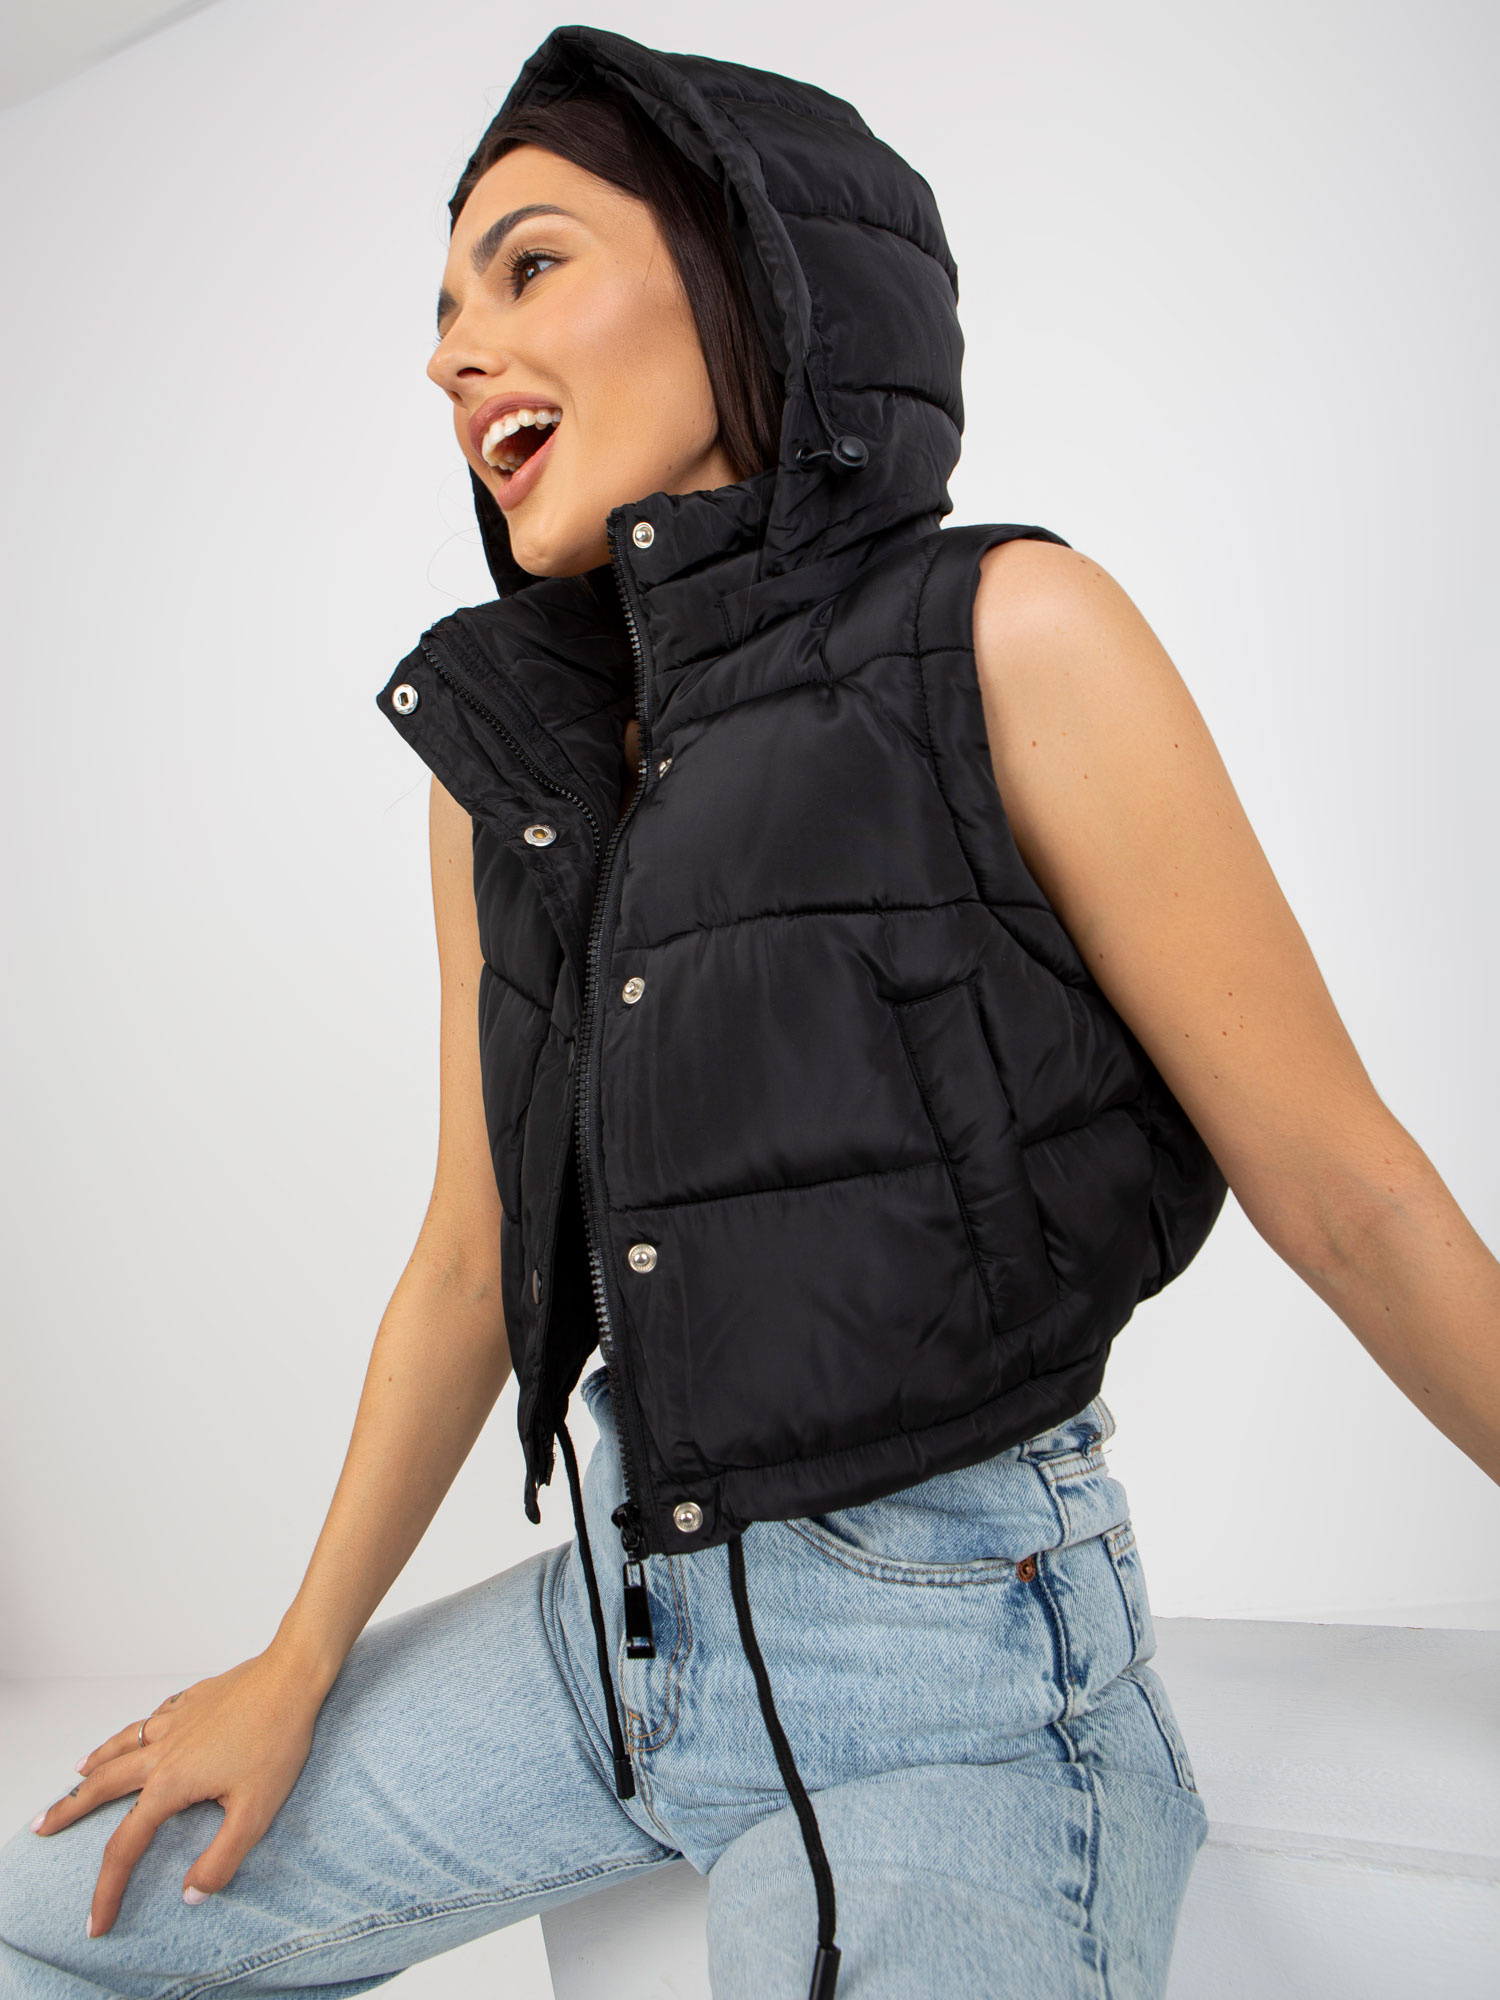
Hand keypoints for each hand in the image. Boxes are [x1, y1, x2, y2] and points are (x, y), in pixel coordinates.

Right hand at [29, 1646, 327, 1937]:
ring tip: (76, 1773)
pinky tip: (138, 1733)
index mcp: (171, 1783)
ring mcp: (175, 1721)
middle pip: (102, 1786)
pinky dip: (132, 1732)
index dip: (107, 1890)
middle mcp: (162, 1751)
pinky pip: (149, 1719)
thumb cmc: (278, 1740)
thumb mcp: (256, 1812)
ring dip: (94, 1763)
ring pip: (120, 1745)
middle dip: (69, 1810)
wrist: (292, 1676)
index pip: (125, 1846)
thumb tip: (190, 1894)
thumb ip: (221, 1858)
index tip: (96, 1922)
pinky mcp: (192, 1700)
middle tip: (42, 1826)